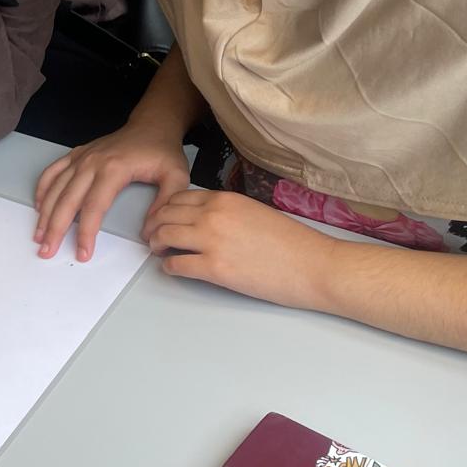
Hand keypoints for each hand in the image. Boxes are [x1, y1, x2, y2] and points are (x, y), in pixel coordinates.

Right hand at [34, 119, 189, 261]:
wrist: (152, 124)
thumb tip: (148, 231)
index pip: (93, 207)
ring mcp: (81, 157)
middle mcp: (91, 162)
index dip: (85, 232)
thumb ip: (165, 204)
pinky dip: (42, 189)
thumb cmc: (161, 150)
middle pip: (67, 200)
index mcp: (114, 168)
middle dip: (55, 228)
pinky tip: (38, 205)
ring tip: (38, 235)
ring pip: (55, 188)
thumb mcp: (176, 176)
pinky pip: (52, 172)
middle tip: (47, 250)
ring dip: (44, 213)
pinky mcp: (76, 154)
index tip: (83, 253)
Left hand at [144, 189, 336, 309]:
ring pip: (164, 236)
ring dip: (156, 244)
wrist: (315, 265)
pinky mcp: (214, 268)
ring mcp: (211, 241)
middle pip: (165, 215)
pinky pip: (176, 264)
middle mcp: (213, 215)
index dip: (164, 209)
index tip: (162, 219)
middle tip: (152, 236)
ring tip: (158, 251)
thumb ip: (227, 212)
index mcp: (224, 199)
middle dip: (154, 225)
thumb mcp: (254, 212)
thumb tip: (204, 220)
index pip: (178, 198)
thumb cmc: (292, 243)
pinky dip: (168, 267)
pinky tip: (172, 268)